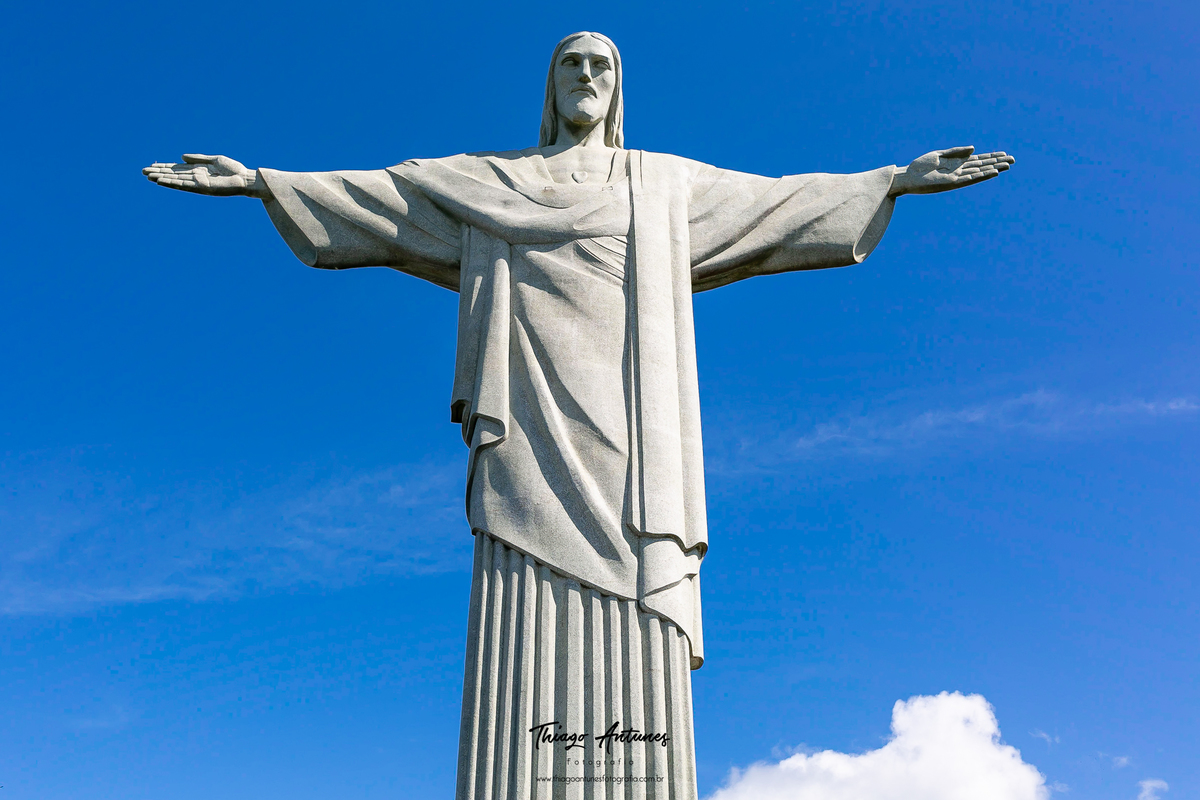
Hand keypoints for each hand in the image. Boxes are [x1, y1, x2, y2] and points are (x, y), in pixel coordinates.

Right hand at [142, 154, 260, 196]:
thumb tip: (181, 157)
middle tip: (142, 172)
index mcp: (198, 170)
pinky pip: (183, 185)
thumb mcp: (214, 160)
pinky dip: (172, 183)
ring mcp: (197, 183)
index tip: (151, 166)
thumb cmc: (234, 170)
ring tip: (148, 177)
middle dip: (159, 172)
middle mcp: (196, 178)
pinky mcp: (201, 188)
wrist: (246, 179)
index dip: (164, 167)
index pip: (177, 169)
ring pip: (175, 180)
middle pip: (173, 174)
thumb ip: (198, 158)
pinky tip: (161, 181)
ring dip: (161, 178)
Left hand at [890, 146, 1013, 196]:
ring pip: (980, 172)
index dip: (992, 157)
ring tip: (1007, 166)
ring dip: (993, 169)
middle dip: (997, 163)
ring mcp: (957, 178)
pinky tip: (993, 172)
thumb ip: (956, 151)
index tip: (1005, 154)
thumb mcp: (939, 154)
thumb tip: (974, 148)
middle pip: (983, 166)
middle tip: (1013, 160)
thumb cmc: (920, 166)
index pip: (978, 159)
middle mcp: (959, 171)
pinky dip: (982, 176)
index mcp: (957, 163)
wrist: (908, 176)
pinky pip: (970, 179)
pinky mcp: (952, 183)